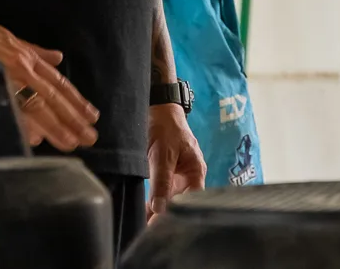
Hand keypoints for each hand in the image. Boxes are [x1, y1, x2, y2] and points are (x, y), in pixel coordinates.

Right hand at [0, 11, 99, 152]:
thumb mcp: (11, 38)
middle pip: (53, 97)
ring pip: (36, 104)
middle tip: (90, 137)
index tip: (91, 116)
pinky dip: (22, 122)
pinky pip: (8, 107)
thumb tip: (58, 58)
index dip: (76, 100)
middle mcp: (22, 68)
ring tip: (72, 141)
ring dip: (56, 124)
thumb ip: (35, 51)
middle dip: (73, 118)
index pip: (58, 84)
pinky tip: (34, 138)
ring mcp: (6, 76)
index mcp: (28, 59)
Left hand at [147, 103, 206, 218]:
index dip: (180, 214)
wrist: (157, 110)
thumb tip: (159, 209)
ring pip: (169, 200)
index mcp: (196, 171)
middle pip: (181, 203)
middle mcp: (189, 177)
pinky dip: (153, 203)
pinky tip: (143, 213)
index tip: (164, 225)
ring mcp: (177, 177)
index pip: (193, 200)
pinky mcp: (165, 176)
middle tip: (151, 229)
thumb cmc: (167, 129)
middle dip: (167, 217)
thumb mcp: (163, 155)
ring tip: (145, 225)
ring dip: (158, 211)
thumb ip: (162, 182)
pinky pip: (161, 194)